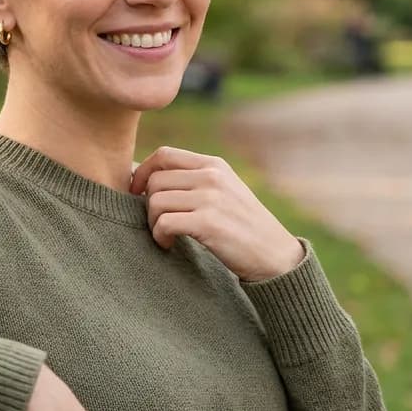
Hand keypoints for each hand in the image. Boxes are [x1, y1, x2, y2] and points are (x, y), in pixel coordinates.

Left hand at [129, 146, 304, 281]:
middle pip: (155, 180)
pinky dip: (159, 236)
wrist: (274, 255)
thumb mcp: (224, 192)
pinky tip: (169, 244)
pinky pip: (164, 223)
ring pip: (156, 201)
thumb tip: (146, 178)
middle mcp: (212, 177)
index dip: (142, 172)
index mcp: (215, 165)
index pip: (164, 155)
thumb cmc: (243, 227)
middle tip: (158, 223)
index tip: (137, 193)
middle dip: (147, 204)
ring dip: (152, 222)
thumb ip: (194, 181)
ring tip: (165, 236)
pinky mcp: (208, 223)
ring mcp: (211, 198)